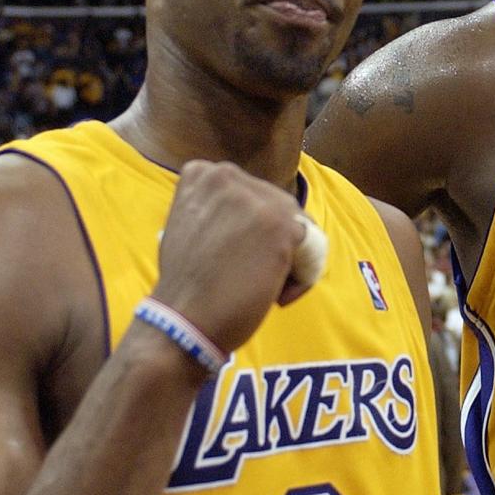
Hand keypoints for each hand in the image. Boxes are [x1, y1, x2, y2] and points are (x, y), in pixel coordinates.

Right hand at [151, 160, 306, 353]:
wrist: (181, 321)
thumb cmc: (187, 283)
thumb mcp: (191, 224)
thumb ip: (220, 209)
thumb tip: (256, 213)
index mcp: (203, 173)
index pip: (253, 195)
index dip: (251, 231)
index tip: (231, 258)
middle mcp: (229, 175)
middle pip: (280, 207)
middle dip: (274, 244)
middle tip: (249, 278)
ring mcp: (258, 198)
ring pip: (299, 226)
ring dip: (289, 260)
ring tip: (261, 287)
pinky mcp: (282, 225)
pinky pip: (312, 249)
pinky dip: (301, 279)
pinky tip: (275, 297)